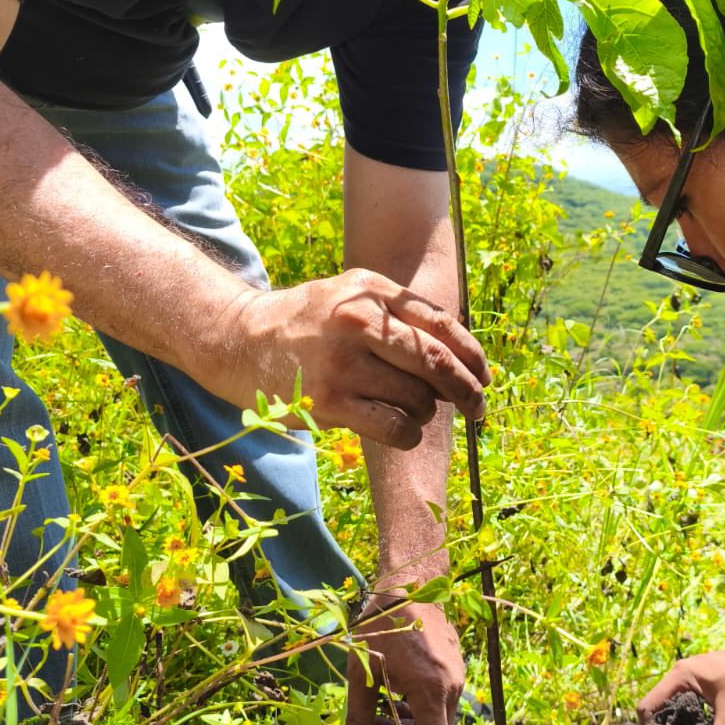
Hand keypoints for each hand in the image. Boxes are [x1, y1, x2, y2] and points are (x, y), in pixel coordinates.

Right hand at [206, 269, 489, 448]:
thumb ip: (400, 316)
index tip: (485, 376)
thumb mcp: (351, 296)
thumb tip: (464, 358)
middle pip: (437, 362)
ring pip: (418, 399)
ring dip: (425, 412)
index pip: (441, 324)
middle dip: (467, 390)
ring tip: (410, 409)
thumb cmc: (308, 324)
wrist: (239, 340)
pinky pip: (395, 427)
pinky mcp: (329, 401)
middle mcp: (358, 321)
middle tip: (477, 408)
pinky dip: (409, 434)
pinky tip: (401, 429)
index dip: (472, 355)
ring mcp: (342, 362)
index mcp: (370, 290)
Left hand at [345, 597, 463, 724]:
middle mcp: (451, 688)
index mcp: (431, 691)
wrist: (409, 581)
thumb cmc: (379, 624)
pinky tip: (391, 695)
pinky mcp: (452, 667)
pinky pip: (436, 701)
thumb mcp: (361, 671)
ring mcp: (456, 676)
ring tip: (376, 717)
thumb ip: (358, 715)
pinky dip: (414, 709)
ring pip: (433, 720)